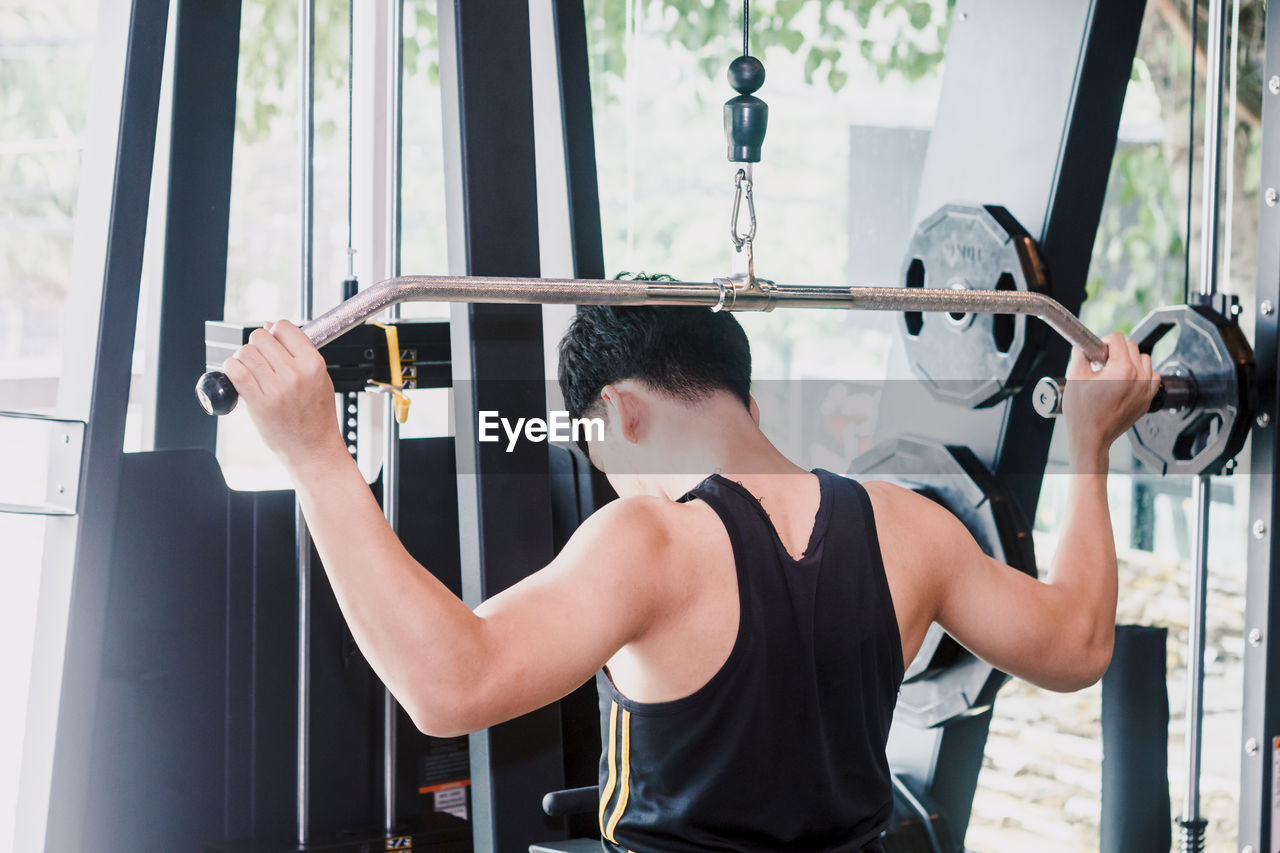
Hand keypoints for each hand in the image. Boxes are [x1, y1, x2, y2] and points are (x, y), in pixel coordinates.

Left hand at [221, 320, 343, 469]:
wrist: (313, 450)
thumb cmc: (317, 417)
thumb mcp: (319, 379)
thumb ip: (298, 352)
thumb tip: (270, 327)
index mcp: (313, 363)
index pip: (283, 327)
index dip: (274, 333)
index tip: (273, 344)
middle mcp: (296, 373)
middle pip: (260, 337)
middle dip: (256, 346)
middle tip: (261, 362)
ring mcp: (277, 388)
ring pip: (245, 352)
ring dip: (243, 359)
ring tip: (251, 373)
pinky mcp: (260, 403)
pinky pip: (235, 372)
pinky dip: (231, 370)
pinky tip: (238, 378)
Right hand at [1062, 332, 1159, 467]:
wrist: (1091, 437)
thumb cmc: (1082, 413)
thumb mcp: (1074, 378)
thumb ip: (1080, 356)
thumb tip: (1084, 347)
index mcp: (1121, 369)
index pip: (1118, 338)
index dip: (1103, 342)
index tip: (1097, 351)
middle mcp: (1138, 377)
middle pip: (1131, 346)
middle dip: (1116, 350)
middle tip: (1102, 363)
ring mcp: (1146, 389)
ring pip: (1144, 359)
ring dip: (1130, 360)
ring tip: (1115, 372)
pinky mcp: (1148, 399)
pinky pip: (1153, 376)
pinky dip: (1142, 374)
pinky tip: (1128, 381)